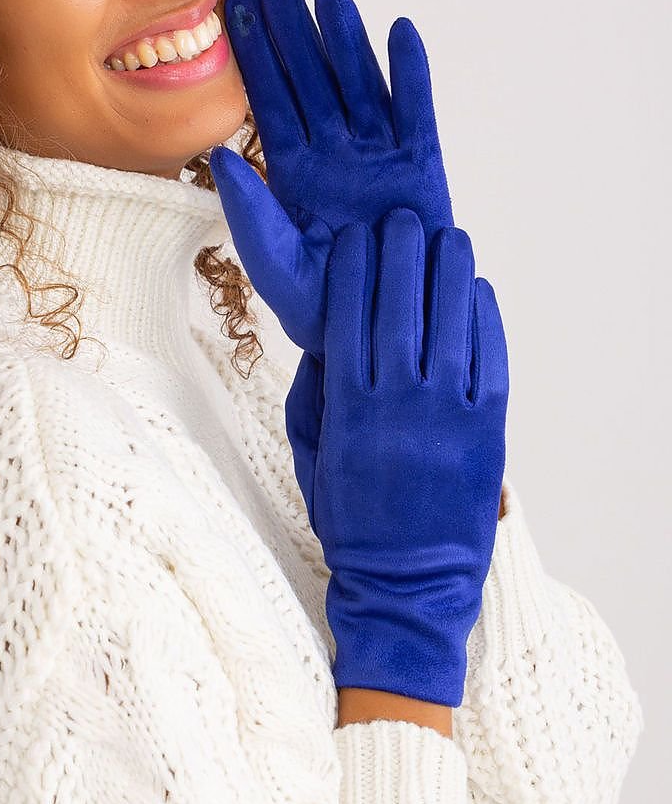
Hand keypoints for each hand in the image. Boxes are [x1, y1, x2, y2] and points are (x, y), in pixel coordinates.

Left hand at [209, 0, 452, 359]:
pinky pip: (415, 112)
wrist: (378, 333)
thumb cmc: (319, 306)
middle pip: (310, 80)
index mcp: (292, 172)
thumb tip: (222, 157)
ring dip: (345, 41)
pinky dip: (411, 74)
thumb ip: (248, 210)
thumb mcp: (272, 261)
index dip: (253, 55)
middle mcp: (333, 155)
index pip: (268, 102)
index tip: (234, 8)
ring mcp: (377, 157)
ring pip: (358, 86)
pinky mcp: (420, 166)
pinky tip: (399, 32)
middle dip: (293, 32)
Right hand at [312, 210, 507, 706]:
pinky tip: (475, 288)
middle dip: (398, 253)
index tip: (353, 239)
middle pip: (399, 304)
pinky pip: (489, 356)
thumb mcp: (315, 454)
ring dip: (446, 270)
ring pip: (449, 320)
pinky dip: (483, 316)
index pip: (347, 315)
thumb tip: (330, 331)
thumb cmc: (353, 518)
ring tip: (444, 239)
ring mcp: (447, 415)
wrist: (408, 581)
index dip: (352, 268)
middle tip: (400, 221)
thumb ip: (318, 392)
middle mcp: (398, 404)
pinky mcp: (488, 430)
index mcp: (348, 408)